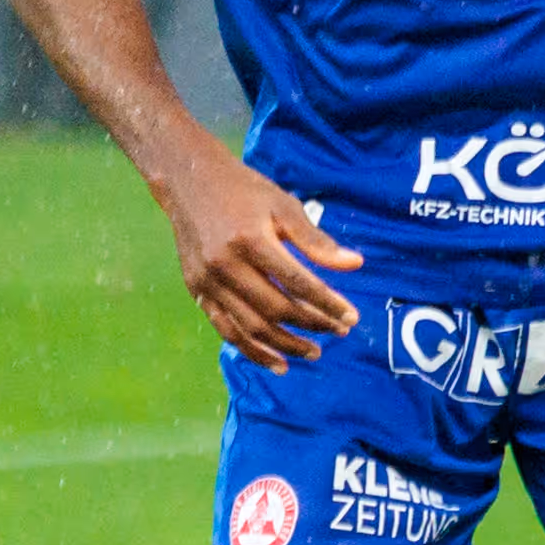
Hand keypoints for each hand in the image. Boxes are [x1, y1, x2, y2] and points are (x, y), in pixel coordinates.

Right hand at [153, 145, 366, 370]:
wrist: (189, 182)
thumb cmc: (244, 191)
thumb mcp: (284, 206)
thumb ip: (316, 240)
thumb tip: (355, 265)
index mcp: (250, 241)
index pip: (298, 283)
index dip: (327, 304)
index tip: (351, 318)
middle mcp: (225, 265)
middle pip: (275, 309)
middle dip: (311, 325)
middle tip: (339, 333)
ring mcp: (207, 281)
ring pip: (250, 326)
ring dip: (284, 345)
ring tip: (314, 353)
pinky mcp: (196, 290)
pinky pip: (225, 328)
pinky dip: (251, 349)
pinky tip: (276, 361)